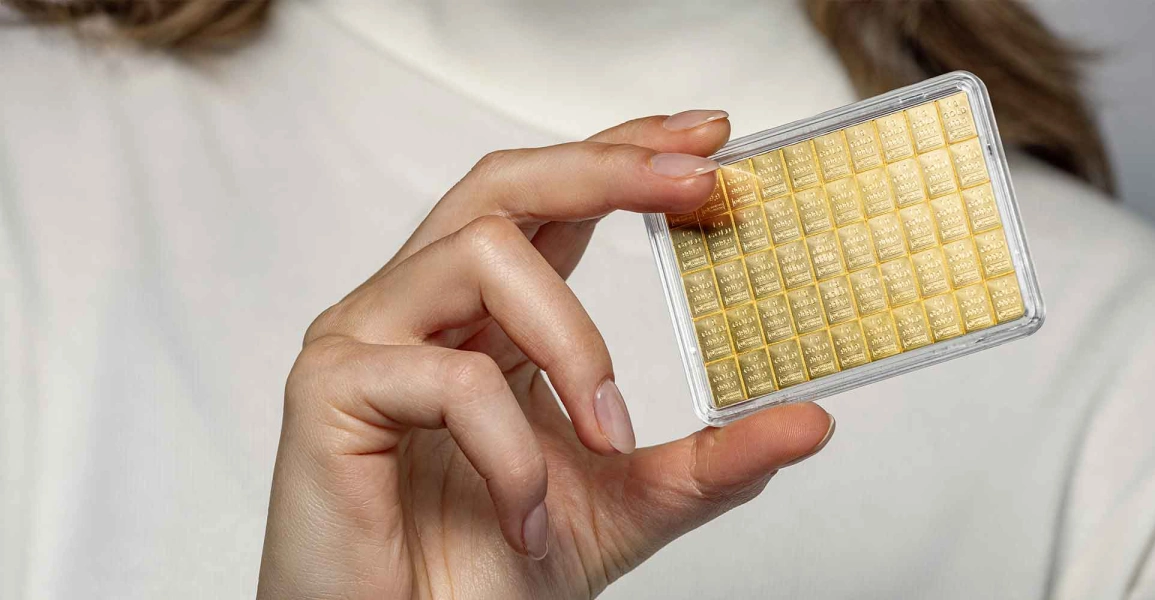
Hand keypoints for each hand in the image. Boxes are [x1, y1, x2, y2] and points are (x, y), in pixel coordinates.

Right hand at [257, 111, 835, 598]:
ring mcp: (368, 339)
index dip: (625, 157)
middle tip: (698, 179)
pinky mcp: (328, 390)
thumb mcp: (627, 505)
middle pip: (503, 182)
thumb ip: (712, 461)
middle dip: (607, 167)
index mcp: (484, 318)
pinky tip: (527, 514)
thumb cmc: (486, 572)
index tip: (711, 143)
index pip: (552, 202)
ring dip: (571, 339)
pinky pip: (446, 376)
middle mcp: (420, 307)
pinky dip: (512, 449)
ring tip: (607, 433)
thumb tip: (811, 421)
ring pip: (479, 252)